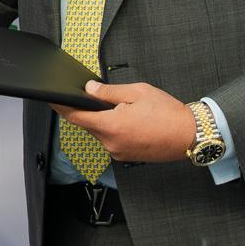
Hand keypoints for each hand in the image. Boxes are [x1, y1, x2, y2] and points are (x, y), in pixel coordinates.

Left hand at [50, 81, 196, 162]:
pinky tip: (127, 120)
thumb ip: (108, 91)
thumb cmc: (168, 113)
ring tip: (122, 108)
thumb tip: (90, 89)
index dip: (62, 107)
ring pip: (101, 132)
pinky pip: (112, 140)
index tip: (53, 99)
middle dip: (89, 110)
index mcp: (111, 126)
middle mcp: (112, 143)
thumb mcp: (136, 92)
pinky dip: (113, 129)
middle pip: (89, 124)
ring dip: (104, 120)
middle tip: (96, 95)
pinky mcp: (127, 156)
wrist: (191, 135)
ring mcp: (119, 152)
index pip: (77, 117)